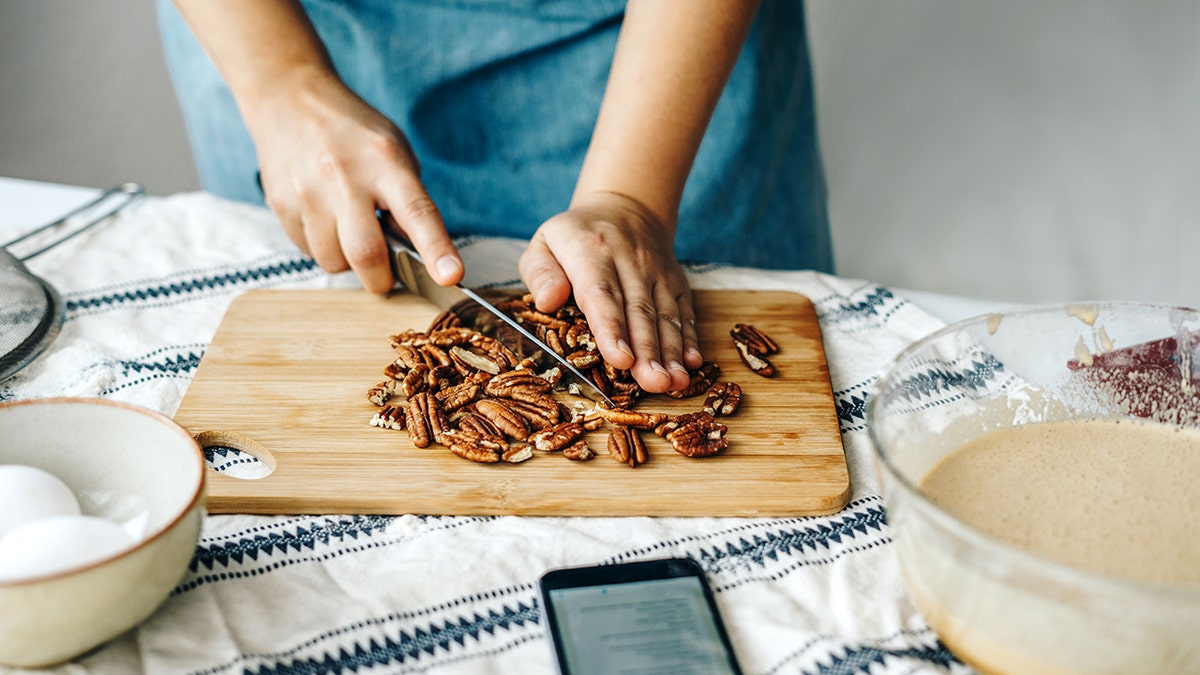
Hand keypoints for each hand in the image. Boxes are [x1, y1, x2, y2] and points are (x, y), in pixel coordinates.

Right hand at [250, 70, 463, 292]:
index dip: (436, 249)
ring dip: (348, 261)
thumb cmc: (356, 136)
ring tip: (349, 231)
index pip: (417, 212)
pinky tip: (324, 219)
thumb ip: (408, 202)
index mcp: (385, 161)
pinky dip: (323, 247)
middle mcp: (344, 176)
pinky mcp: (281, 204)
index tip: (450, 277)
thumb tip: (415, 259)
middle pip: (365, 253)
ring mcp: (308, 192)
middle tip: (386, 276)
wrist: (290, 100)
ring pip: (333, 261)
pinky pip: (308, 251)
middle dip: (381, 278)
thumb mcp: (394, 154)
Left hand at [518, 192, 703, 393]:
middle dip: (647, 351)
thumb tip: (547, 301)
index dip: (612, 328)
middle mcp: (629, 261)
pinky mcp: (675, 281)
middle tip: (652, 383)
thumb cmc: (575, 237)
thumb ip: (540, 272)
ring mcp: (656, 271)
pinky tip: (692, 364)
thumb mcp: (544, 242)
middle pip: (639, 311)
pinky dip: (689, 338)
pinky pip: (683, 310)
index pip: (602, 294)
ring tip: (674, 383)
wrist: (625, 208)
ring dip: (671, 352)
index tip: (620, 359)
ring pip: (665, 314)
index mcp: (590, 252)